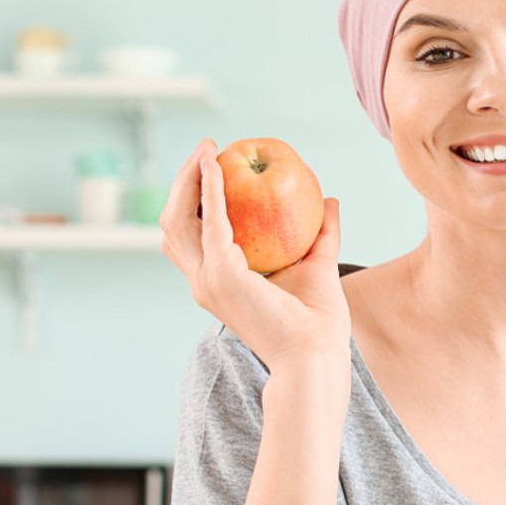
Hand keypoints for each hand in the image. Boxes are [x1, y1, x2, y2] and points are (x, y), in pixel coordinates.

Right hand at [159, 138, 349, 370]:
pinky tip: (217, 164)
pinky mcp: (222, 276)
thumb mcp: (318, 265)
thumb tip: (331, 200)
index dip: (194, 201)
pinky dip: (211, 190)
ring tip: (207, 150)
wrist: (316, 354)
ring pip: (179, 220)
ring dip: (189, 180)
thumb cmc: (318, 322)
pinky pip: (211, 222)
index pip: (191, 236)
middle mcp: (203, 283)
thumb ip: (322, 232)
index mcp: (217, 283)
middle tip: (205, 150)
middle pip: (174, 224)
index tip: (211, 167)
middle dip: (182, 184)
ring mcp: (207, 281)